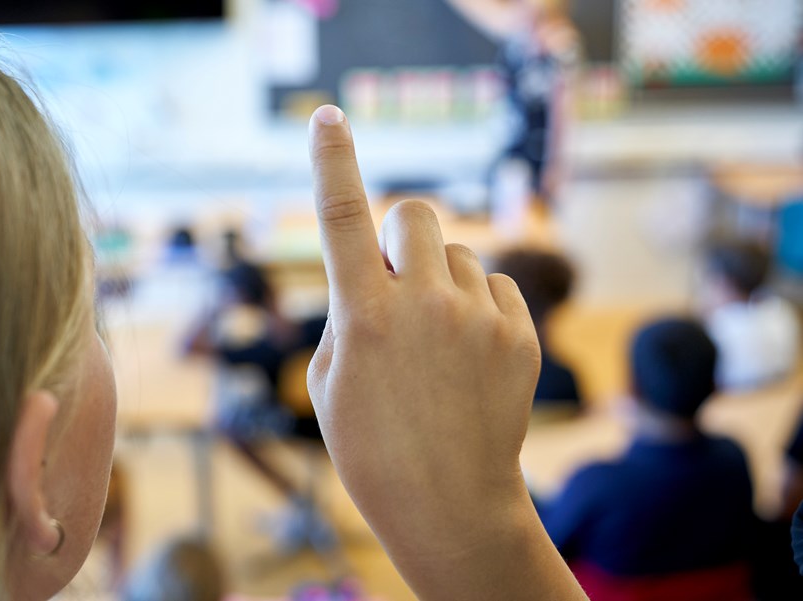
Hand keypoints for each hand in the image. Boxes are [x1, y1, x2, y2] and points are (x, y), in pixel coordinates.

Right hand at [307, 105, 585, 599]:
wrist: (449, 505)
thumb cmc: (370, 445)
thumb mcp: (331, 378)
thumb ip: (349, 310)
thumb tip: (378, 264)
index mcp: (363, 316)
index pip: (342, 218)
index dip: (333, 162)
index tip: (329, 118)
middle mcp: (423, 305)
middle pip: (417, 214)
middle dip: (403, 232)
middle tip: (397, 276)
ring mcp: (479, 318)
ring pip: (461, 254)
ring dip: (442, 279)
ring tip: (437, 343)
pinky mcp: (521, 334)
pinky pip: (498, 285)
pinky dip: (480, 306)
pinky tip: (470, 353)